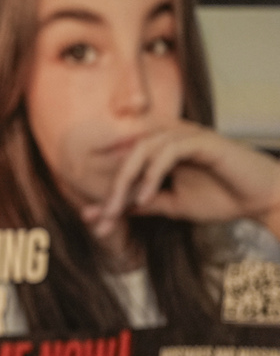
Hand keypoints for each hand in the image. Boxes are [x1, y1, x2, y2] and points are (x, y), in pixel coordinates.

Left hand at [88, 122, 279, 238]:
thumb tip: (104, 212)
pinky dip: (152, 174)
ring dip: (128, 181)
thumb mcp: (172, 205)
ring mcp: (188, 136)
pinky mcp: (204, 140)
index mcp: (162, 150)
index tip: (93, 219)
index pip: (126, 164)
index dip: (108, 190)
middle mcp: (172, 137)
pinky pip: (168, 151)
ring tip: (121, 209)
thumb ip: (143, 203)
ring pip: (143, 149)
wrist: (262, 200)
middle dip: (112, 187)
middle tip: (103, 217)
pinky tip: (145, 197)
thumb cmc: (221, 199)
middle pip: (128, 155)